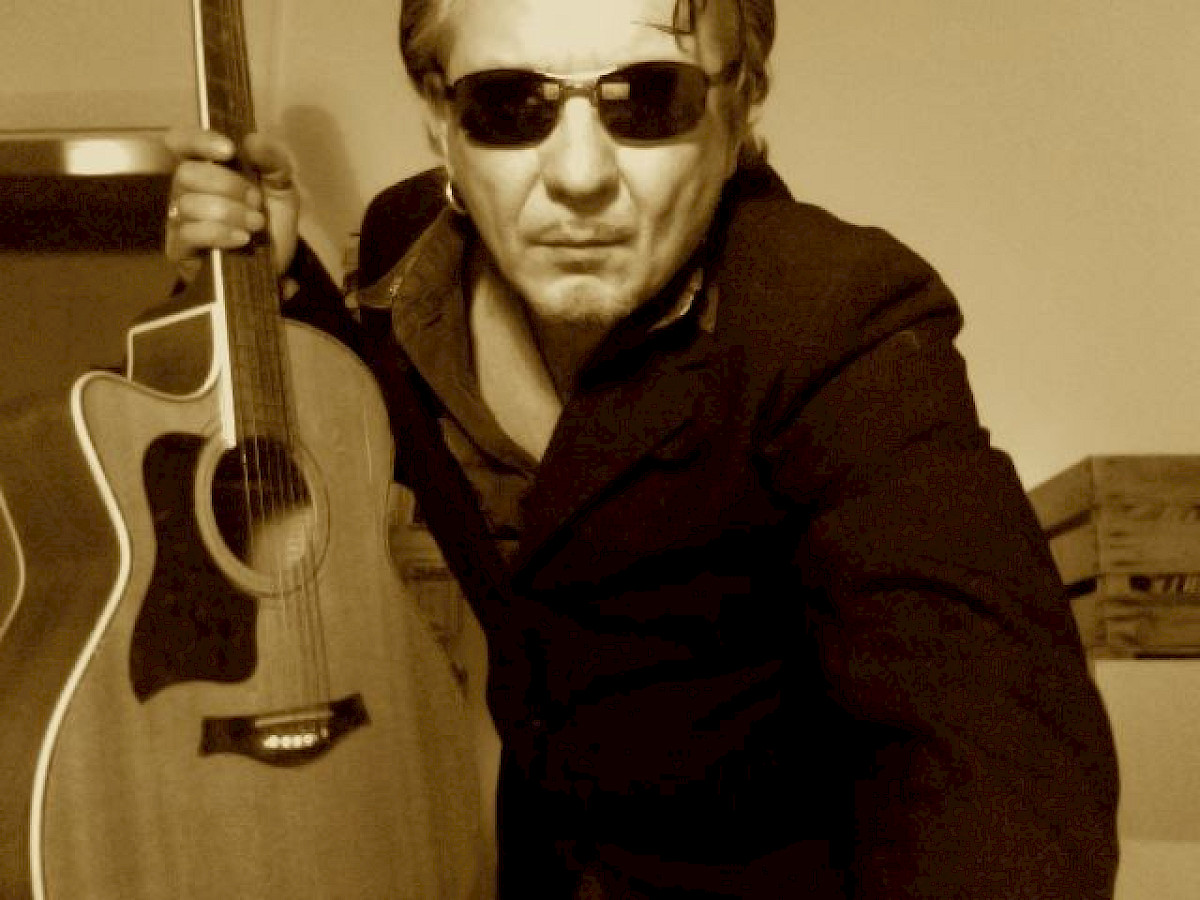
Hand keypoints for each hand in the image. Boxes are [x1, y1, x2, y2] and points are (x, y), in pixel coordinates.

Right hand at [163, 128, 299, 279]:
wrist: (278, 266)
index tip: (229, 151)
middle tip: (256, 202)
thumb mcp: (282, 188)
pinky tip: (243, 239)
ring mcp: (180, 220)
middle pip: (186, 173)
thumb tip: (252, 140)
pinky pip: (189, 233)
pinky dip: (220, 233)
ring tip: (256, 225)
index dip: (199, 140)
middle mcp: (187, 190)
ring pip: (189, 204)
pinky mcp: (180, 249)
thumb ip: (273, 161)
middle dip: (228, 186)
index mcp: (207, 168)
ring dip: (230, 212)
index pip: (181, 142)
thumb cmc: (272, 222)